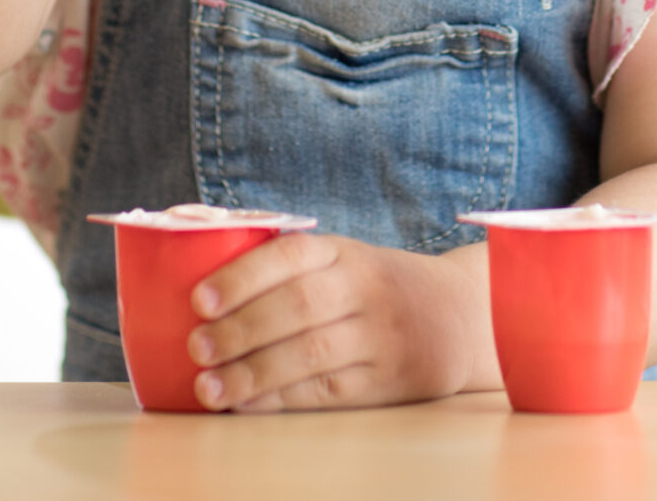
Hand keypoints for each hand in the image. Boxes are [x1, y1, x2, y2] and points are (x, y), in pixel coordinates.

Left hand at [185, 234, 496, 411]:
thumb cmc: (376, 287)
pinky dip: (281, 399)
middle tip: (197, 347)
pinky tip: (247, 404)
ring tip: (209, 388)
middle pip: (298, 306)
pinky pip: (327, 391)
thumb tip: (200, 283)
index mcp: (345, 253)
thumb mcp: (344, 259)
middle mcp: (365, 289)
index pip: (291, 255)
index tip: (199, 300)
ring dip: (253, 373)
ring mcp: (379, 337)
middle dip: (241, 329)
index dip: (243, 276)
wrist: (459, 316)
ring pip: (311, 354)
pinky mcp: (386, 380)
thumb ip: (290, 267)